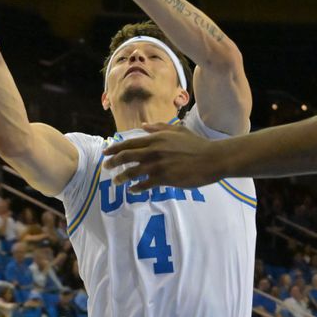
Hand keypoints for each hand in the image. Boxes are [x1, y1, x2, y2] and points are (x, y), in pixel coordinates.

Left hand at [103, 123, 225, 188]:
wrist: (211, 159)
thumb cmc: (196, 144)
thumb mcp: (177, 130)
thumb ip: (158, 128)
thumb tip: (143, 126)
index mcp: (156, 138)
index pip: (129, 143)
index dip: (115, 148)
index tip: (106, 153)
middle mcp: (154, 151)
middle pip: (126, 157)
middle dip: (113, 162)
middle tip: (106, 167)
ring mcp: (158, 165)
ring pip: (132, 172)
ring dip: (121, 177)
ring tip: (116, 181)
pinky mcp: (164, 178)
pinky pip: (144, 185)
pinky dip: (136, 188)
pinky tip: (133, 190)